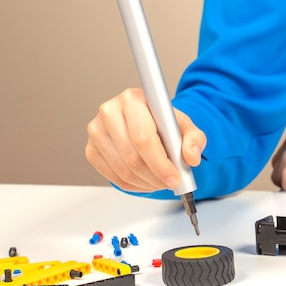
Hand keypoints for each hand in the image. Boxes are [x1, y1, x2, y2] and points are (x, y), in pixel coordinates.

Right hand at [85, 88, 206, 191]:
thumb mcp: (185, 126)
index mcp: (133, 99)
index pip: (143, 138)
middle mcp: (109, 111)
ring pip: (123, 170)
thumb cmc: (164, 122)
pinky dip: (133, 185)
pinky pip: (112, 177)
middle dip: (155, 176)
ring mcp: (96, 131)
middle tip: (170, 183)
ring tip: (160, 181)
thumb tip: (191, 157)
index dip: (160, 163)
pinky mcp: (91, 149)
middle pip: (132, 157)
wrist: (147, 122)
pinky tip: (146, 181)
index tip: (174, 177)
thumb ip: (194, 139)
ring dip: (146, 183)